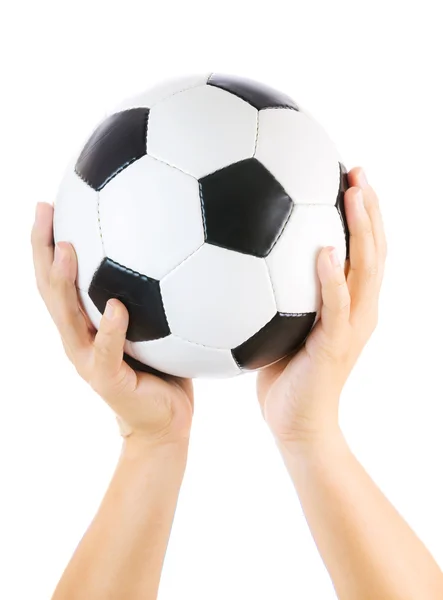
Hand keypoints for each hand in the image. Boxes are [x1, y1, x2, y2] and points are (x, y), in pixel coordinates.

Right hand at [31, 203, 193, 446]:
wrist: (166, 421)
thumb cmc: (163, 369)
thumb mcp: (158, 324)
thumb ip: (153, 293)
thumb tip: (177, 246)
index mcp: (86, 322)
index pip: (58, 277)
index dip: (47, 241)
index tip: (49, 203)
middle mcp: (79, 337)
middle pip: (50, 289)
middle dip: (42, 249)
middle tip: (43, 210)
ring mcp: (88, 360)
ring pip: (66, 317)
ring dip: (63, 282)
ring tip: (66, 248)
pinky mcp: (107, 381)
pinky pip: (106, 352)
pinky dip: (110, 329)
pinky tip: (117, 306)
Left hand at [257, 168, 386, 445]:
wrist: (295, 424)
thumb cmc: (284, 375)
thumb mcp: (280, 326)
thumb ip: (276, 294)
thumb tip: (241, 259)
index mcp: (350, 304)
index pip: (364, 251)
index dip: (363, 215)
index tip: (350, 177)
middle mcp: (359, 310)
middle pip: (375, 250)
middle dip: (369, 209)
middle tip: (358, 171)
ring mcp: (352, 327)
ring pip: (366, 270)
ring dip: (362, 229)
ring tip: (355, 191)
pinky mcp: (335, 346)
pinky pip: (336, 306)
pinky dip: (332, 278)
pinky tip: (322, 249)